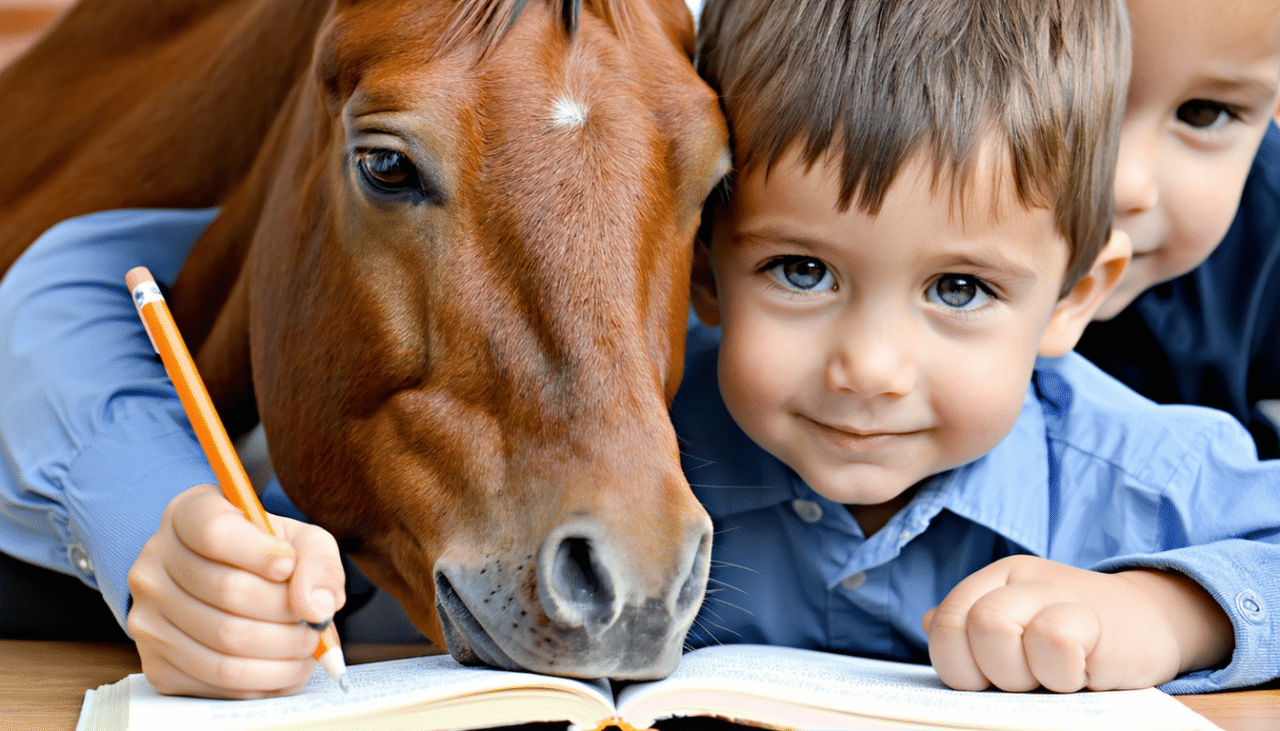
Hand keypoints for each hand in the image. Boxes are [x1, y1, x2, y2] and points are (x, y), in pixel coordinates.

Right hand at [127, 483, 345, 697]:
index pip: (216, 532)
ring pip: (225, 644)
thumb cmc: (265, 558)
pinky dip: (264, 681)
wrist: (224, 586)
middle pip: (228, 591)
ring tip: (307, 646)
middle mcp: (155, 565)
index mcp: (187, 516)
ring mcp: (148, 617)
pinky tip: (284, 667)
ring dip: (282, 653)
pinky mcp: (155, 664)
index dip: (261, 553)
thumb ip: (318, 562)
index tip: (289, 566)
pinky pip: (216, 681)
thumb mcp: (299, 541)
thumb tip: (317, 607)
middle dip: (287, 613)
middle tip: (315, 623)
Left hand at [922, 555, 1231, 692]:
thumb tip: (931, 624)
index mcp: (990, 584)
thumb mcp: (1020, 634)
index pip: (943, 624)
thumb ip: (973, 632)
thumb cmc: (1078, 643)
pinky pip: (1050, 638)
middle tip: (1031, 681)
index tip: (993, 684)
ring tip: (1055, 677)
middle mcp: (1015, 579)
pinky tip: (1082, 671)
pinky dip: (1060, 669)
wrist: (1153, 626)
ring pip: (992, 624)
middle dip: (990, 670)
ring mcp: (1052, 589)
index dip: (960, 667)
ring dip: (1022, 671)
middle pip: (962, 625)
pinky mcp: (1091, 613)